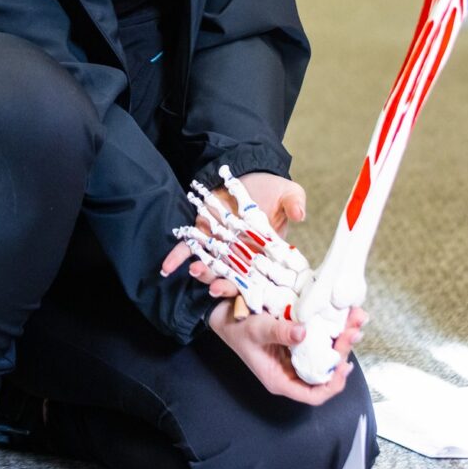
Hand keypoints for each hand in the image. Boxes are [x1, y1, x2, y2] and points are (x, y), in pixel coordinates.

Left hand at [160, 171, 305, 279]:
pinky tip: (167, 267)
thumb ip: (294, 201)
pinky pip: (189, 249)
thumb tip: (300, 213)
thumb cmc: (271, 188)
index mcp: (267, 254)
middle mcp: (243, 256)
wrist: (247, 175)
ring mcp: (222, 248)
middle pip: (234, 277)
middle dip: (223, 285)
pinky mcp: (203, 236)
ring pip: (211, 266)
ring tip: (194, 272)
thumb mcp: (287, 192)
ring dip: (202, 273)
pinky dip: (178, 258)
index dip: (253, 286)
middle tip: (213, 288)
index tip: (245, 293)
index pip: (261, 276)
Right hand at [210, 301, 365, 404]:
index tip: (345, 366)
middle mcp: (292, 372)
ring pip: (326, 354)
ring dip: (342, 338)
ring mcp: (296, 357)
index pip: (313, 395)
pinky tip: (343, 318)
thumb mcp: (257, 330)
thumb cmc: (238, 329)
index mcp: (281, 380)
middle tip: (355, 329)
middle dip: (343, 351)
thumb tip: (303, 332)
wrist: (226, 316)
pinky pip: (320, 341)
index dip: (333, 385)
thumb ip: (279, 332)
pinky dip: (332, 330)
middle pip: (326, 371)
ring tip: (356, 319)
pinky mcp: (298, 343)